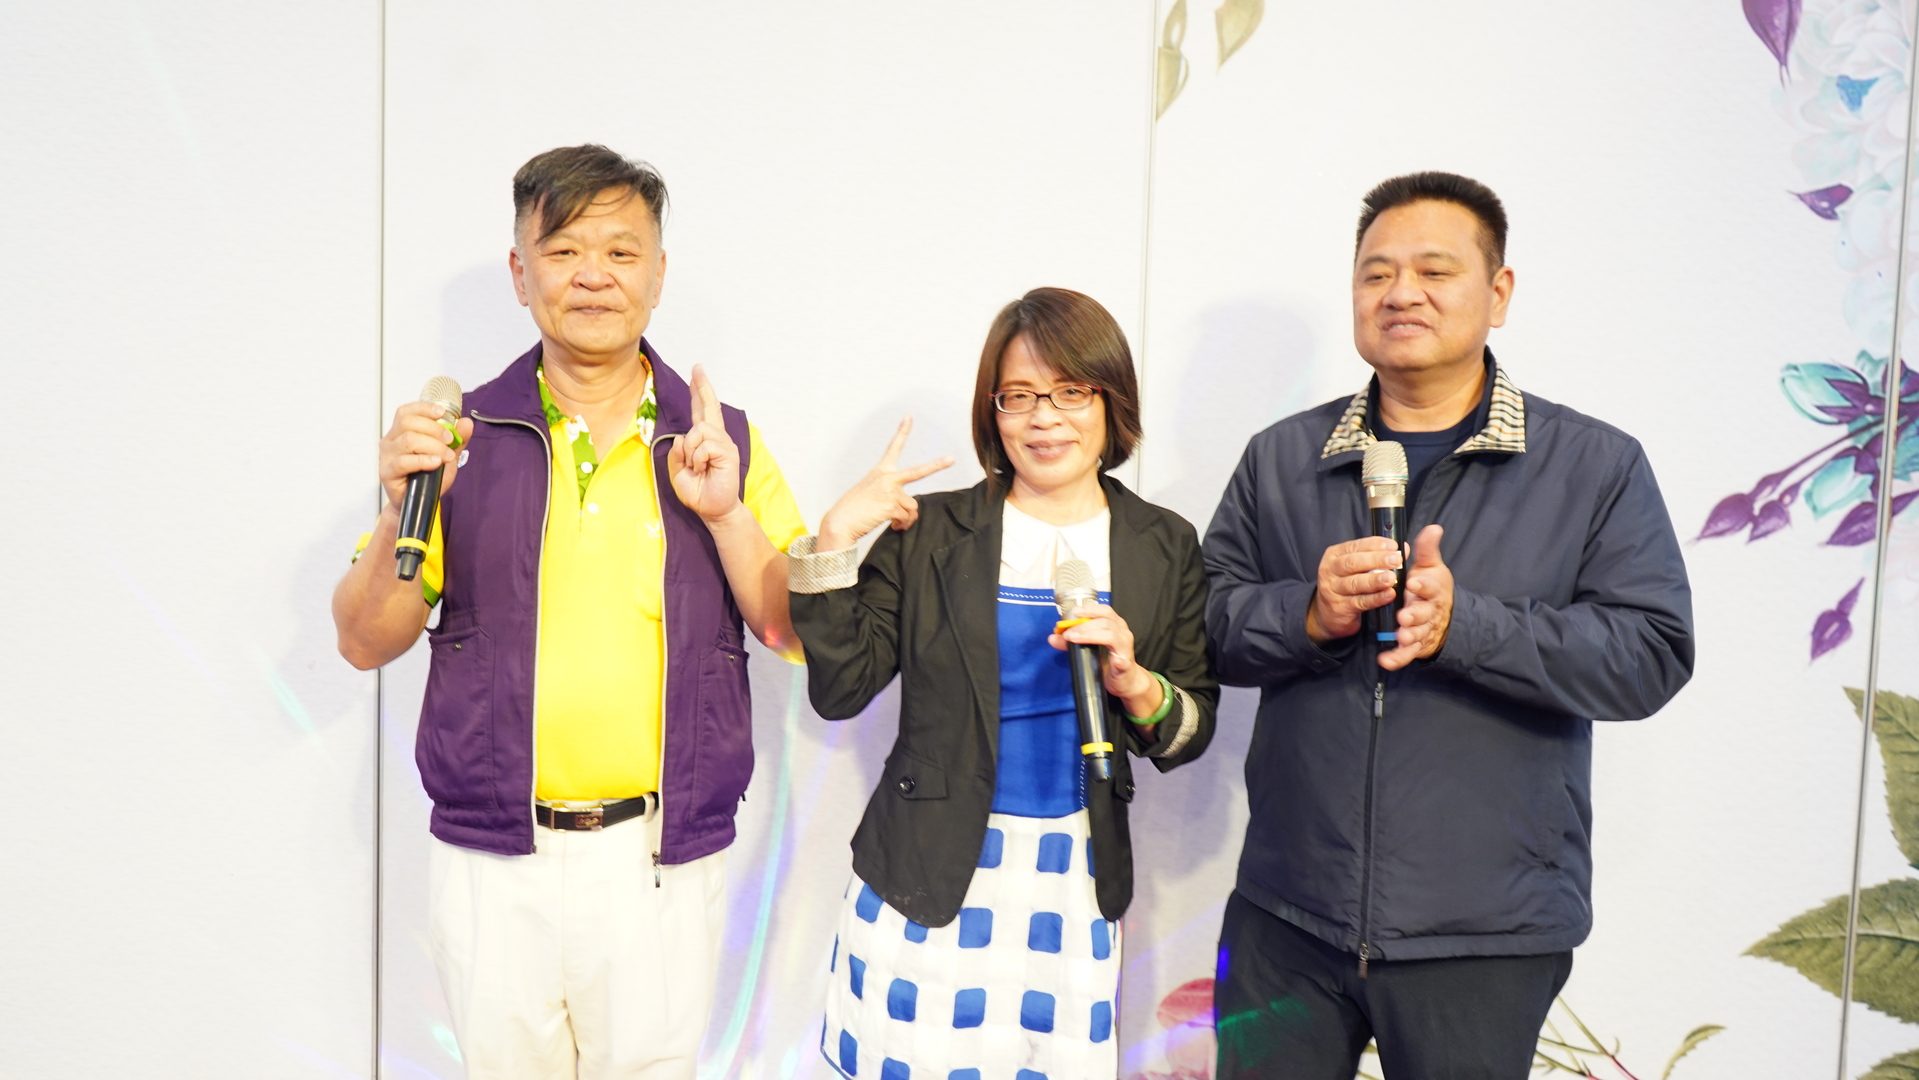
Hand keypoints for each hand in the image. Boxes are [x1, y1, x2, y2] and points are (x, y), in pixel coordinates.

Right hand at [378, 401, 473, 509]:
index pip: (406, 412)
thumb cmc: (427, 477)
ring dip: (433, 445)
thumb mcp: (447, 455)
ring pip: (408, 440)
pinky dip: (423, 460)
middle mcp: (391, 441)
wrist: (419, 503)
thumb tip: (466, 422)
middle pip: (408, 423)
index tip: (442, 412)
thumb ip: (457, 440)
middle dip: (434, 428)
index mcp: (400, 432)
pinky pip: (404, 462)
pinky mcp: (387, 472)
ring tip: (446, 456)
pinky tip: (435, 463)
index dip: (423, 408)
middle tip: (450, 440)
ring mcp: (387, 457)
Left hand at [667, 365, 744, 522]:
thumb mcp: (677, 472)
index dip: (699, 392)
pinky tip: (702, 470)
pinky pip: (705, 446)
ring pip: (699, 430)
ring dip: (691, 451)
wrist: (713, 510)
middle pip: (710, 407)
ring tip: (696, 467)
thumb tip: (682, 438)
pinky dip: (697, 459)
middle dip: (703, 387)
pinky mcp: (728, 454)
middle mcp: (716, 438)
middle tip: (698, 368)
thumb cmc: (698, 492)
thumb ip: (677, 453)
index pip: (701, 411)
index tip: (697, 373)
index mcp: (704, 440)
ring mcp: (724, 445)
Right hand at [817, 417, 953, 550]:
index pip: (893, 448)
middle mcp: (887, 478)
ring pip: (912, 507)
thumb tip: (908, 510)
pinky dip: (902, 525)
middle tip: (952, 459)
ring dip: (907, 518)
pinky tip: (893, 527)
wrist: (841, 522)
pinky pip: (907, 517)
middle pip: (919, 471)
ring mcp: (891, 491)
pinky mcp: (892, 506)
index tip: (909, 417)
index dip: (902, 432)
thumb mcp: (871, 494)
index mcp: (880, 471)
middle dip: (937, 465)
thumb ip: (890, 494)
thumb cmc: (854, 509)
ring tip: (897, 523)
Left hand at [1048, 603, 1160, 716]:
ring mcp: (1125, 648)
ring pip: (1111, 635)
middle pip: (1105, 621)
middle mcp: (1122, 633)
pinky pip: (1122, 660)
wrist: (1125, 681)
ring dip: (1090, 635)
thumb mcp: (1088, 648)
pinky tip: (1114, 661)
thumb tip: (1052, 637)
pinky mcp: (1126, 664)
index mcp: (1115, 625)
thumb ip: (1071, 641)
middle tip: (1067, 633)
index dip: (1089, 609)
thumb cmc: (1108, 661)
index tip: (1074, 612)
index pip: (1105, 610)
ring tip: (1074, 639)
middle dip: (1083, 625)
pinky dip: (1118, 660)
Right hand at [1304, 536, 1402, 643]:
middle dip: (1376, 560)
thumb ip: (1376, 557)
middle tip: (1396, 560)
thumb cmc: (1346, 584)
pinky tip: (1389, 594)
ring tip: (1392, 578)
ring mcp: (1332, 590)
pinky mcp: (1340, 608)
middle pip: (1353, 563)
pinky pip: (1360, 602)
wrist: (1327, 613)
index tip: (1393, 546)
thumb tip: (1402, 549)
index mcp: (1334, 555)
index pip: (1355, 546)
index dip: (1375, 545)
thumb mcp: (1356, 567)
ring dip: (1375, 580)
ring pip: (1355, 583)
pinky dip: (1376, 598)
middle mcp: (1330, 571)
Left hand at [1378, 525, 1452, 669]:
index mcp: (1433, 590)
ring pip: (1417, 634)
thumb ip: (1427, 549)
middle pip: (1425, 614)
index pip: (1430, 587)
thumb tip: (1433, 527)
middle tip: (1404, 616)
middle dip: (1415, 615)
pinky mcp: (1415, 645)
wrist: (1442, 616)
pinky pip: (1407, 654)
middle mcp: (1430, 611)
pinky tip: (1384, 660)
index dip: (1423, 586)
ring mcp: (1422, 629)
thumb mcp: (1431, 567)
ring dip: (1409, 636)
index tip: (1413, 582)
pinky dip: (1397, 659)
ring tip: (1400, 635)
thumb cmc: (1431, 588)